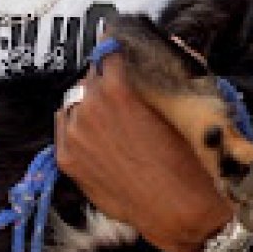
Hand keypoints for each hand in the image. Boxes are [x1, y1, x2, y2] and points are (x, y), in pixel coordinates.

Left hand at [54, 56, 230, 251]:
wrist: (176, 210)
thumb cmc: (188, 159)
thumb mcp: (188, 108)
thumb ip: (176, 69)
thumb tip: (174, 43)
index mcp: (117, 90)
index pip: (105, 53)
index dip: (111, 47)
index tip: (111, 41)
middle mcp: (89, 108)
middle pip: (88, 79)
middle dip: (103, 79)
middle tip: (117, 86)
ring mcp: (74, 135)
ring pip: (73, 104)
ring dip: (87, 103)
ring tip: (106, 114)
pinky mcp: (66, 159)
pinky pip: (64, 129)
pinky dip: (76, 127)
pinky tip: (94, 133)